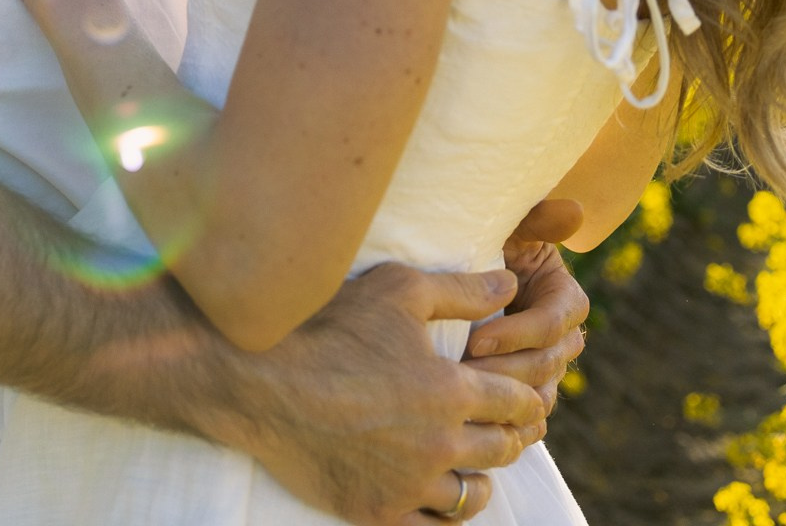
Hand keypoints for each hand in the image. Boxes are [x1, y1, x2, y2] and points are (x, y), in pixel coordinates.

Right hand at [218, 264, 537, 523]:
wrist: (258, 383)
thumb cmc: (327, 327)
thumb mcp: (398, 291)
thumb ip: (462, 291)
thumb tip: (510, 284)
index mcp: (451, 391)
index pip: (517, 402)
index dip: (527, 397)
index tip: (527, 397)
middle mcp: (439, 443)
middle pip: (501, 449)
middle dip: (511, 435)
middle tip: (510, 429)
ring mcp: (408, 483)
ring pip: (471, 494)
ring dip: (481, 478)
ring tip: (476, 466)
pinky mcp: (377, 510)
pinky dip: (446, 514)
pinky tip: (441, 496)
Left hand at [464, 199, 589, 433]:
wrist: (456, 274)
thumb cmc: (483, 244)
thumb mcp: (508, 226)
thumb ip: (538, 219)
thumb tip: (575, 211)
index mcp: (566, 300)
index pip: (552, 325)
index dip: (517, 334)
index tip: (476, 339)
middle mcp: (562, 339)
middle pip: (544, 366)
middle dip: (503, 372)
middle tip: (460, 377)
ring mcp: (545, 371)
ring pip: (538, 399)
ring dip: (503, 404)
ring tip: (463, 405)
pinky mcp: (526, 395)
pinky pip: (530, 422)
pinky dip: (510, 429)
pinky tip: (480, 432)